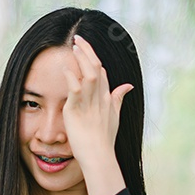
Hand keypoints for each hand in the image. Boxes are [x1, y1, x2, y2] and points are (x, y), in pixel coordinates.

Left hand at [62, 34, 133, 179]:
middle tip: (78, 38)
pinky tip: (65, 68)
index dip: (94, 59)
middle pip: (96, 67)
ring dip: (81, 58)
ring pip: (88, 73)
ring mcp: (89, 103)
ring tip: (74, 45)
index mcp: (107, 98)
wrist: (99, 156)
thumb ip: (119, 99)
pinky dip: (70, 77)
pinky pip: (75, 89)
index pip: (102, 72)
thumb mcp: (114, 116)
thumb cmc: (104, 140)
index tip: (86, 48)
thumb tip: (128, 85)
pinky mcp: (76, 110)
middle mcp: (100, 97)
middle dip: (87, 51)